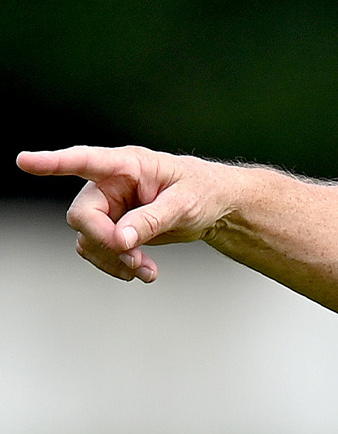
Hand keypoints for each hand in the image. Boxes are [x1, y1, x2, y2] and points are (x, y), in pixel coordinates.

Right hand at [16, 146, 235, 282]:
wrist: (215, 208)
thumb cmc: (204, 192)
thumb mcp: (185, 204)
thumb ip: (152, 219)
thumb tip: (121, 239)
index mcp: (128, 165)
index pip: (85, 161)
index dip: (53, 162)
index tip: (25, 161)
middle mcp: (111, 184)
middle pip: (83, 215)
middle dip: (104, 241)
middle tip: (133, 257)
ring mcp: (110, 208)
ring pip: (88, 239)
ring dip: (112, 259)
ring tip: (145, 269)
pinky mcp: (113, 228)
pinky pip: (99, 251)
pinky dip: (118, 265)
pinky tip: (145, 272)